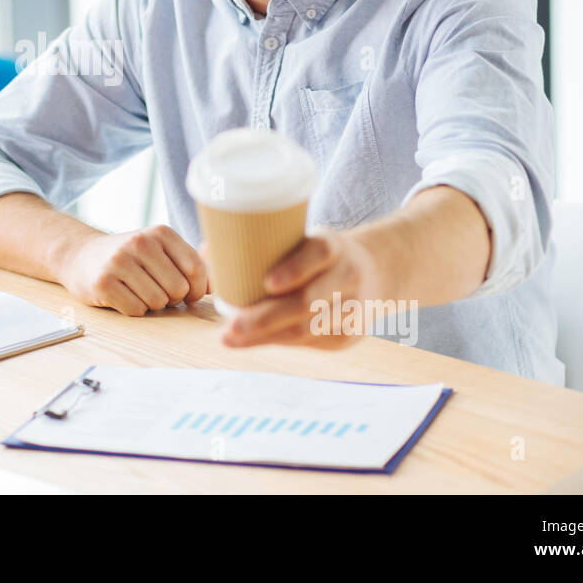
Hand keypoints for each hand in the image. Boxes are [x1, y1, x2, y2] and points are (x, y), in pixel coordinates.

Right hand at [55, 225, 211, 316]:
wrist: (80, 256)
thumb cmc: (129, 257)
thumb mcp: (159, 250)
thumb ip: (189, 265)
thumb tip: (217, 288)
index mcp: (160, 233)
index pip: (196, 268)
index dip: (197, 289)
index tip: (188, 294)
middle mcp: (140, 242)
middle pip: (179, 289)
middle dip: (171, 298)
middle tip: (154, 289)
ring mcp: (119, 261)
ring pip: (158, 302)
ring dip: (151, 305)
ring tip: (137, 291)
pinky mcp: (103, 282)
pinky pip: (136, 310)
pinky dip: (133, 310)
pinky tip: (122, 296)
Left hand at [221, 228, 387, 348]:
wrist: (375, 272)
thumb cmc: (318, 256)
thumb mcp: (303, 240)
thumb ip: (260, 244)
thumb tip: (206, 251)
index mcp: (333, 246)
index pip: (319, 254)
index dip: (295, 269)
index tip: (268, 283)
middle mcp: (348, 275)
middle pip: (308, 301)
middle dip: (265, 318)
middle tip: (230, 327)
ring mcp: (353, 308)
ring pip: (308, 328)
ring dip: (266, 336)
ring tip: (232, 338)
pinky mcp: (349, 335)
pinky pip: (311, 342)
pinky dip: (280, 342)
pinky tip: (253, 342)